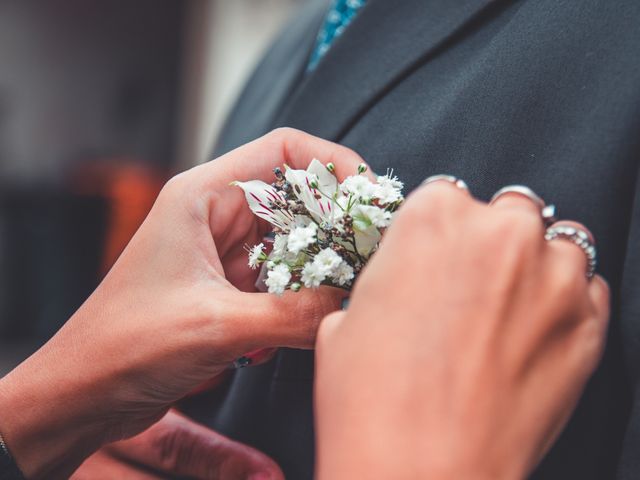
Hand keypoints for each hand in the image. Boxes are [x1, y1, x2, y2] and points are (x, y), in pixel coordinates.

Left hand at [0, 128, 362, 478]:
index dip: (335, 165)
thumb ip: (294, 315)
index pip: (285, 151)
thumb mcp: (218, 325)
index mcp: (203, 196)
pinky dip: (294, 303)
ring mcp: (223, 252)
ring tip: (327, 305)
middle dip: (336, 227)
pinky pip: (281, 280)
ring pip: (293, 244)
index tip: (371, 199)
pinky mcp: (227, 285)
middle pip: (297, 199)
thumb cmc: (125, 344)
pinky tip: (276, 340)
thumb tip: (352, 305)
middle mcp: (216, 215)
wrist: (84, 391)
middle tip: (368, 259)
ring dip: (315, 274)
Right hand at [315, 180, 609, 478]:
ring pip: (557, 242)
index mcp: (433, 216)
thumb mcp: (352, 316)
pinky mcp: (590, 323)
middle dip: (492, 240)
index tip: (441, 256)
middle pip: (508, 210)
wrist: (421, 470)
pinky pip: (589, 288)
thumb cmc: (374, 399)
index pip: (447, 194)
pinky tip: (534, 334)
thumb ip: (393, 276)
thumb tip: (409, 279)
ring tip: (509, 310)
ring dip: (536, 266)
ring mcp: (553, 276)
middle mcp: (500, 232)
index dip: (440, 231)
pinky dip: (567, 302)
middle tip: (473, 287)